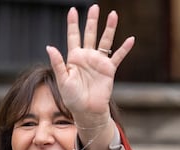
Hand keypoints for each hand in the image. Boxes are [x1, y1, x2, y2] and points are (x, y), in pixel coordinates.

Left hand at [46, 5, 133, 125]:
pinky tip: (130, 39)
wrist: (86, 110)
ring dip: (109, 28)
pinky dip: (124, 49)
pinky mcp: (109, 70)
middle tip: (94, 7)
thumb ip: (58, 63)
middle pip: (90, 34)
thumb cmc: (72, 98)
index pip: (73, 37)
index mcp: (74, 58)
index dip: (73, 24)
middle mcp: (87, 57)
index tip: (72, 10)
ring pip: (105, 41)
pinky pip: (118, 56)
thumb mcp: (63, 80)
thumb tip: (49, 46)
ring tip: (113, 14)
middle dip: (92, 21)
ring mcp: (99, 62)